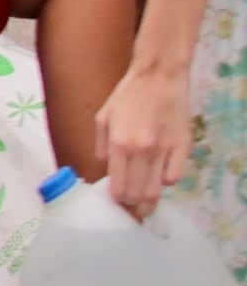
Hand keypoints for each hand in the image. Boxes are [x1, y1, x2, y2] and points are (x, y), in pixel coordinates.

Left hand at [101, 62, 192, 218]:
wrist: (158, 78)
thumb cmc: (127, 96)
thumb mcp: (103, 117)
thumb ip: (102, 146)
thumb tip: (106, 167)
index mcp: (120, 144)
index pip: (119, 186)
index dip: (117, 199)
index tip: (116, 202)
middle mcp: (142, 151)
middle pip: (138, 193)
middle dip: (133, 204)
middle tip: (130, 206)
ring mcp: (165, 151)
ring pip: (157, 190)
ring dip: (149, 199)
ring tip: (144, 201)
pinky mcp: (183, 148)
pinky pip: (175, 177)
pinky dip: (166, 182)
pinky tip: (159, 177)